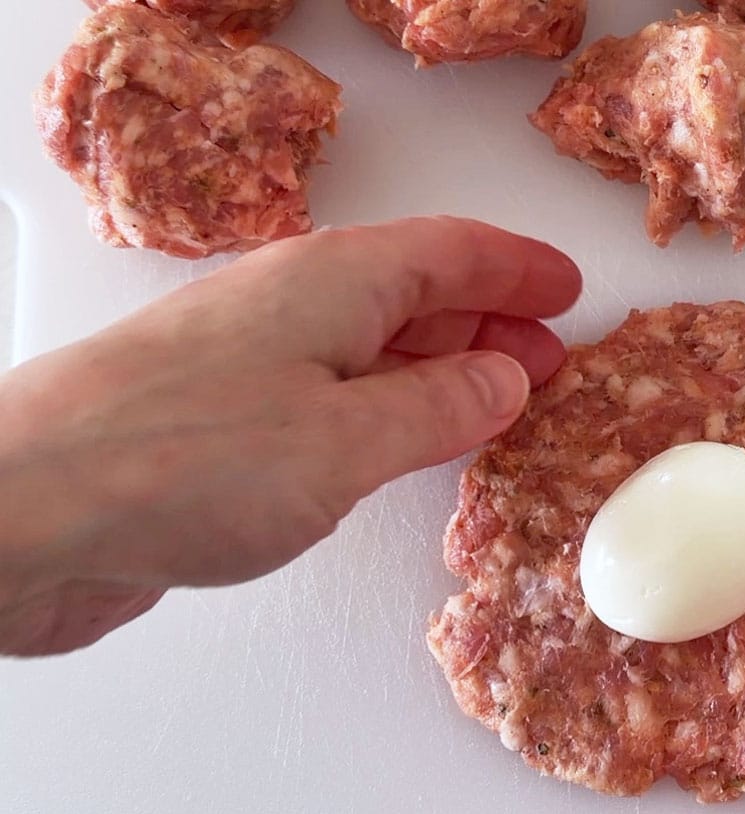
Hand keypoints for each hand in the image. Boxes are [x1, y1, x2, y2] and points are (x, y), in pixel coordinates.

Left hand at [0, 217, 580, 655]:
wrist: (27, 510)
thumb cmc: (187, 460)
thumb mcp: (346, 438)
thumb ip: (437, 408)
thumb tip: (504, 378)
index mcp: (334, 280)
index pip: (451, 252)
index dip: (518, 269)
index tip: (570, 291)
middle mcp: (293, 305)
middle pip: (415, 293)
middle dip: (491, 321)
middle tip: (548, 357)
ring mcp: (253, 360)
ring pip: (373, 346)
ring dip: (443, 367)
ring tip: (498, 399)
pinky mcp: (223, 420)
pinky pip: (334, 397)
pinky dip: (388, 411)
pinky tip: (404, 443)